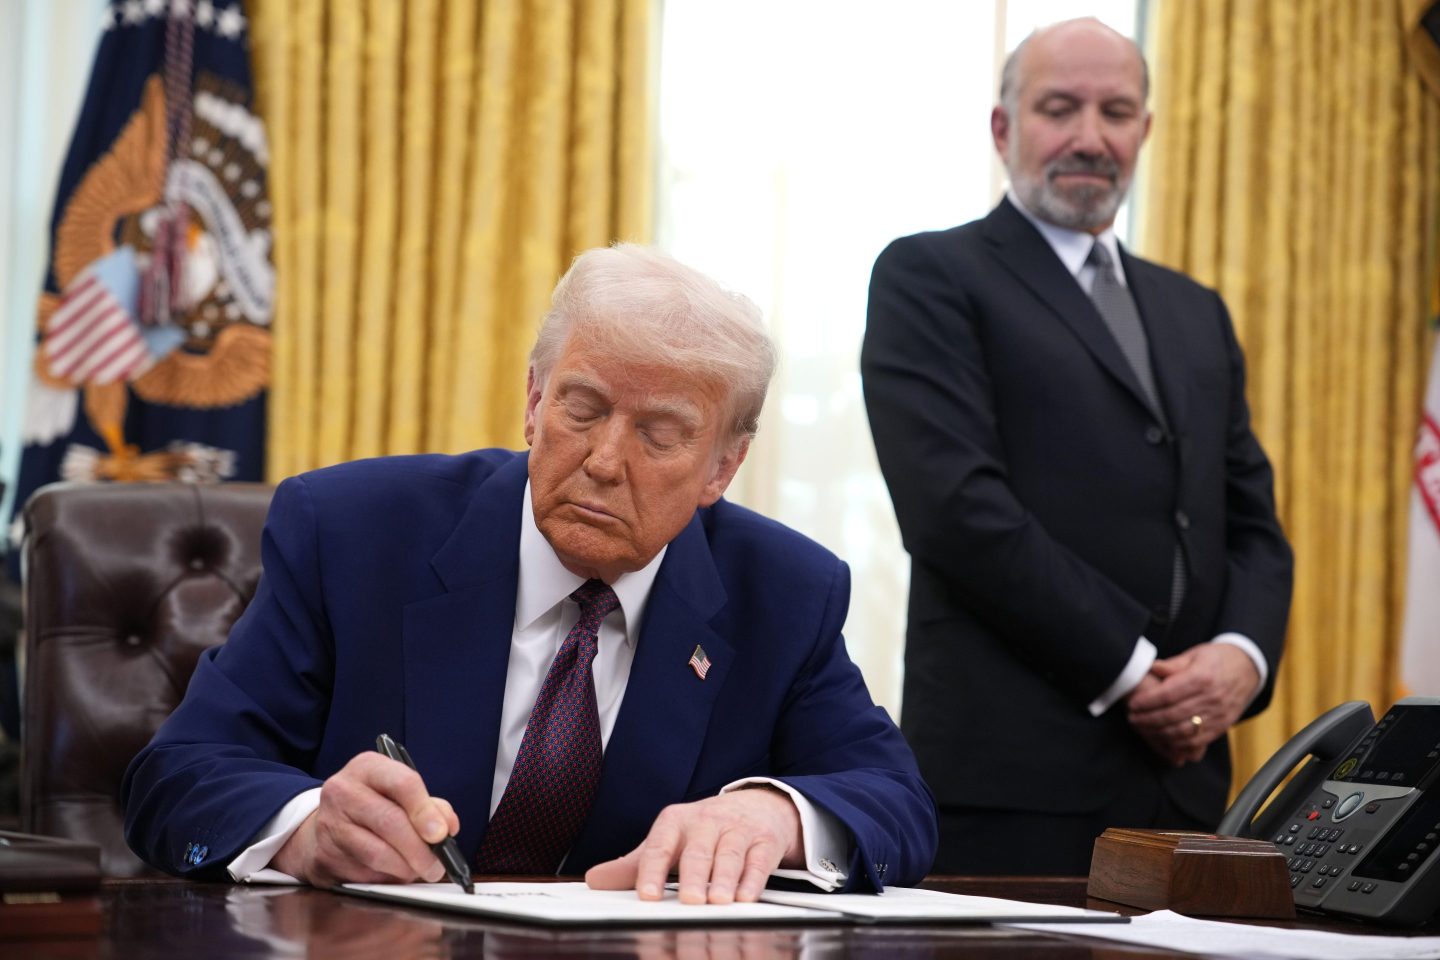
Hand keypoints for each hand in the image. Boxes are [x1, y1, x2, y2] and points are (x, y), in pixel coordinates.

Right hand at [271, 752, 459, 887]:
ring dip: (404, 868)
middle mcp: (343, 790)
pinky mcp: (324, 855)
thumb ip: (430, 806)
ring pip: (376, 853)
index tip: (441, 834)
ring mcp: (329, 823)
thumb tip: (448, 826)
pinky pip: (362, 873)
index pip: (402, 783)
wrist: (327, 821)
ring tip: (418, 871)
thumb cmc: (374, 804)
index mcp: (368, 767)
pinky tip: (392, 873)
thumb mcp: (400, 793)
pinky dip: (384, 878)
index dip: (425, 811)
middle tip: (437, 866)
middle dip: (419, 849)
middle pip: (389, 822)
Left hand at [585, 787, 803, 904]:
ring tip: (718, 901)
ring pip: (730, 854)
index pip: (660, 846)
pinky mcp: (765, 840)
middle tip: (689, 900)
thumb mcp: (669, 841)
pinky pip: (759, 860)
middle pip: (698, 850)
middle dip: (694, 876)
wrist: (756, 804)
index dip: (653, 870)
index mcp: (675, 821)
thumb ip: (635, 864)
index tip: (648, 896)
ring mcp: (738, 829)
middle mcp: (706, 821)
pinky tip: (746, 896)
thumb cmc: (703, 831)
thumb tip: (593, 880)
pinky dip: (753, 879)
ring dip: (725, 879)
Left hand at [1126, 644, 1260, 765]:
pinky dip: (1178, 743)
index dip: (1147, 701)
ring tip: (1142, 729)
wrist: (1249, 668)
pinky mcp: (1222, 726)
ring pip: (1183, 731)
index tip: (1132, 704)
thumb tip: (1150, 668)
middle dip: (1148, 719)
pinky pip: (1197, 741)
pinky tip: (1162, 739)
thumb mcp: (1195, 654)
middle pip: (1173, 714)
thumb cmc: (1217, 659)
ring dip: (1159, 733)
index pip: (1168, 693)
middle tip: (1132, 719)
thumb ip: (1172, 664)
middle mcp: (1211, 698)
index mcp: (1202, 677)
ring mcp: (1218, 714)